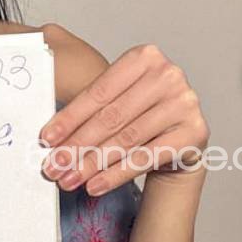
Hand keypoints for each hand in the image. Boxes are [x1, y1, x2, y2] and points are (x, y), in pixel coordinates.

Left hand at [38, 44, 208, 195]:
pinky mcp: (194, 132)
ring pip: (127, 139)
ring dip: (93, 163)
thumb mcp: (118, 96)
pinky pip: (146, 158)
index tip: (46, 139)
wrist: (182, 137)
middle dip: (78, 144)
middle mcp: (168, 75)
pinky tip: (95, 185)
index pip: (99, 92)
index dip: (70, 117)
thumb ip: (90, 105)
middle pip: (112, 116)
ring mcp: (184, 103)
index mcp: (144, 56)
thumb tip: (49, 134)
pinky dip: (116, 174)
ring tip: (69, 178)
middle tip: (54, 165)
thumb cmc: (142, 113)